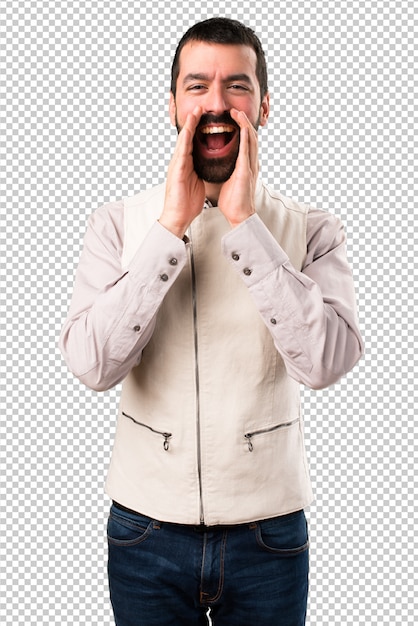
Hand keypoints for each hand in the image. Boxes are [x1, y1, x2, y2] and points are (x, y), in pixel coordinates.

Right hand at [159, 106, 204, 237]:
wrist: (178, 217)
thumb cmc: (187, 202)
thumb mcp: (199, 181)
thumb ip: (202, 170)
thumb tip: (211, 163)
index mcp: (187, 164)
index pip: (193, 142)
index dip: (198, 129)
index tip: (206, 116)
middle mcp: (180, 162)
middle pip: (187, 137)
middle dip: (193, 121)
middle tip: (200, 107)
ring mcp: (176, 165)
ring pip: (183, 141)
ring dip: (188, 126)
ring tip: (195, 112)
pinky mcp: (176, 171)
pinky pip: (181, 153)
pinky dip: (184, 141)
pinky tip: (188, 131)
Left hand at [217, 108, 259, 227]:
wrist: (239, 216)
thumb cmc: (233, 201)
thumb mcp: (229, 180)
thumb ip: (228, 170)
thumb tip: (220, 163)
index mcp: (245, 165)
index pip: (245, 142)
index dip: (240, 128)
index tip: (232, 118)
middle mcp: (251, 163)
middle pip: (250, 137)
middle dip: (243, 122)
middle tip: (235, 110)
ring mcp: (250, 167)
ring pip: (250, 140)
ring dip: (245, 124)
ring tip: (238, 113)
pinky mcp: (246, 172)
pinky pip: (246, 151)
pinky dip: (245, 138)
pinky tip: (243, 127)